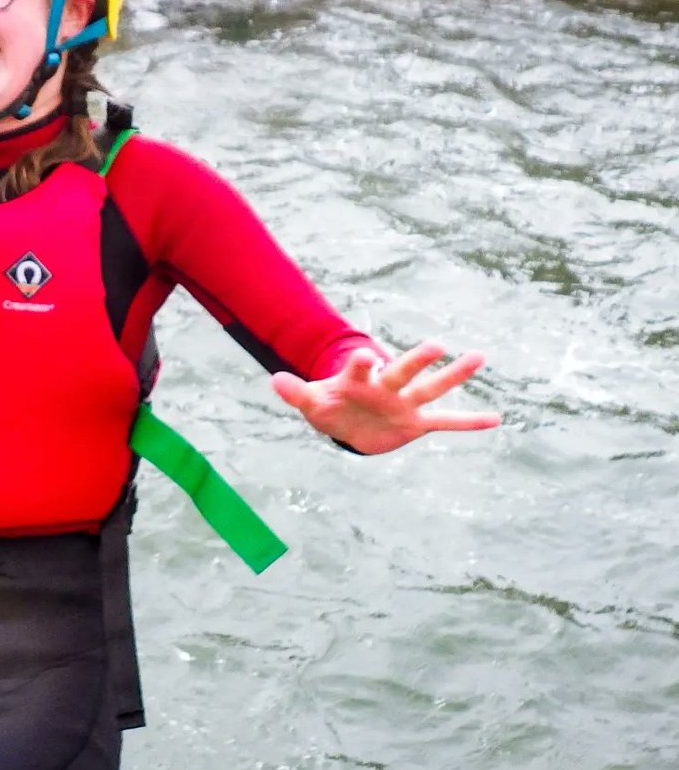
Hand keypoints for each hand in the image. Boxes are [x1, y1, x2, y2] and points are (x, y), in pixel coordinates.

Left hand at [271, 341, 500, 454]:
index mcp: (358, 380)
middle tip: (436, 345)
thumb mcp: (310, 402)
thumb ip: (297, 392)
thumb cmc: (329, 407)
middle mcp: (386, 387)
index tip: (366, 354)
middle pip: (403, 372)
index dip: (362, 362)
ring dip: (453, 376)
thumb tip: (275, 380)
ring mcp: (404, 404)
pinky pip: (445, 422)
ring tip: (478, 356)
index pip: (361, 368)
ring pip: (431, 389)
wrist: (347, 424)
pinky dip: (468, 422)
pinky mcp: (416, 423)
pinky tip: (495, 419)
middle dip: (416, 361)